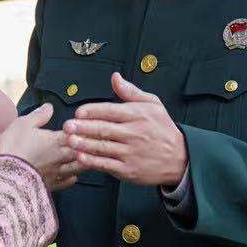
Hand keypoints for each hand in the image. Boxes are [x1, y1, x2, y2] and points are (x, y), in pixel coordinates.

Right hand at [0, 104, 81, 190]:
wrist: (6, 173)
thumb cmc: (13, 146)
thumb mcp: (23, 124)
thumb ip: (39, 115)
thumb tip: (50, 106)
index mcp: (55, 140)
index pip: (75, 134)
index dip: (83, 130)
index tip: (88, 127)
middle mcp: (59, 156)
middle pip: (81, 151)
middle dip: (88, 147)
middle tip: (94, 143)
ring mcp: (56, 172)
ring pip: (78, 167)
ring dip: (84, 162)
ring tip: (89, 158)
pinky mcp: (50, 184)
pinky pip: (67, 181)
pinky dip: (72, 178)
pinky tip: (72, 176)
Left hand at [63, 73, 187, 186]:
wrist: (180, 158)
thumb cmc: (163, 129)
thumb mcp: (153, 104)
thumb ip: (131, 92)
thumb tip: (115, 77)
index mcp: (137, 115)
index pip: (110, 110)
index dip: (92, 111)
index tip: (78, 112)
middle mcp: (134, 133)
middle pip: (104, 129)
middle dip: (83, 127)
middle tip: (67, 125)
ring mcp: (131, 152)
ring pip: (103, 147)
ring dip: (84, 144)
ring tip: (69, 140)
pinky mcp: (129, 169)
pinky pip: (107, 164)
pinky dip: (92, 161)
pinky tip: (81, 157)